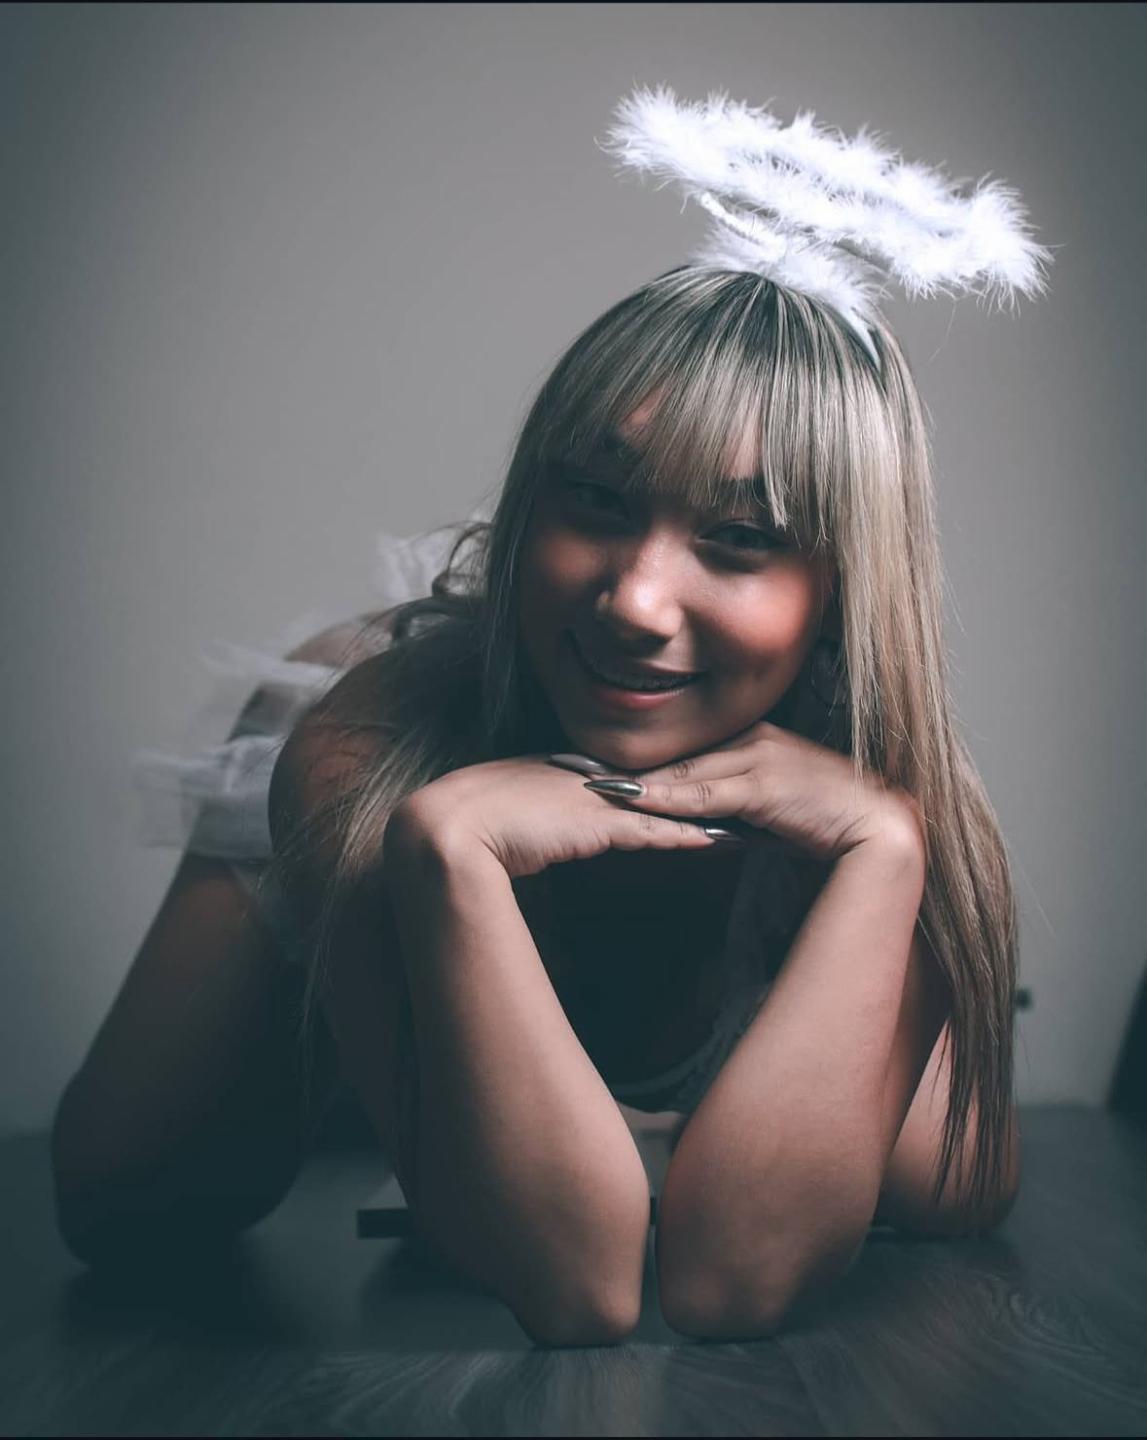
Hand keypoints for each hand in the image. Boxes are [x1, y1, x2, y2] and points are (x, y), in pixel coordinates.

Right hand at [384, 754, 725, 880]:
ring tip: (746, 816)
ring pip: (664, 803)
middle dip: (703, 783)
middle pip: (659, 779)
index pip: (630, 773)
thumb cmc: (469, 825)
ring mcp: (592, 799)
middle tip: (744, 785)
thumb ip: (536, 820)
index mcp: (567, 770)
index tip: (705, 776)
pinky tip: (716, 840)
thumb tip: (544, 834)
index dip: (670, 776)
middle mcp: (586, 777)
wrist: (450, 827)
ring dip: (706, 812)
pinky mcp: (594, 825)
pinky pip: (651, 831)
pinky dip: (685, 836)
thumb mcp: (512, 816)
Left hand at [591, 721, 925, 867]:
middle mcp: (754, 739)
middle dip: (624, 765)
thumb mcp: (772, 809)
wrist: (880, 829)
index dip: (639, 760)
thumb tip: (698, 820)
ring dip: (635, 781)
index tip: (592, 766)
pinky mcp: (768, 783)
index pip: (686, 751)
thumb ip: (735, 807)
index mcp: (755, 739)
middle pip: (677, 755)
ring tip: (589, 786)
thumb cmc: (828, 822)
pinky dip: (669, 799)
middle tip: (571, 769)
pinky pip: (708, 793)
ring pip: (686, 771)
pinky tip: (636, 802)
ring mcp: (761, 757)